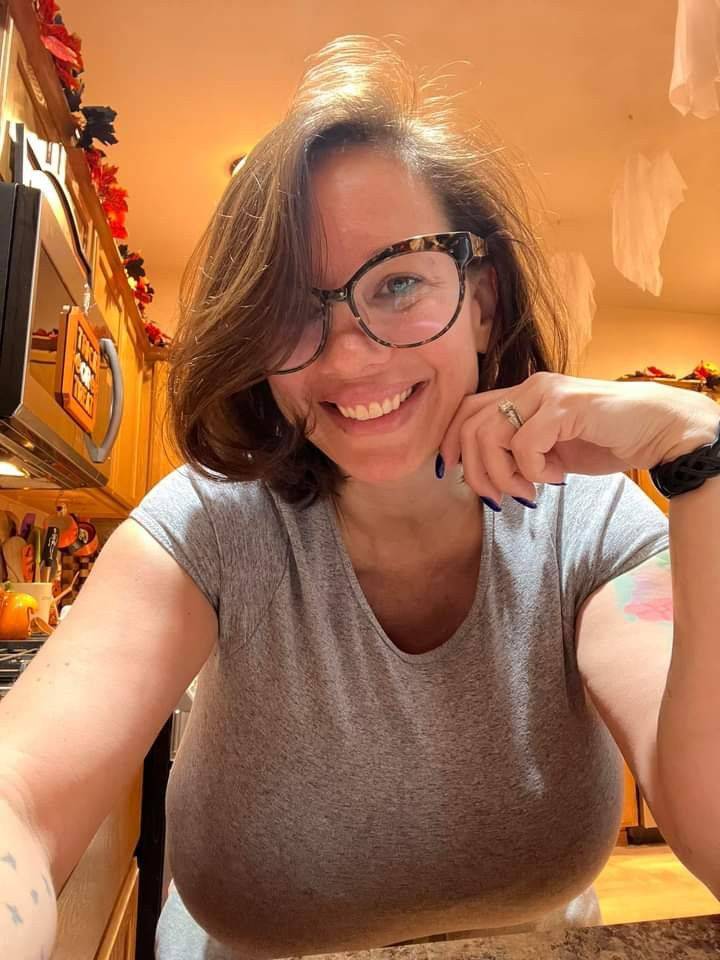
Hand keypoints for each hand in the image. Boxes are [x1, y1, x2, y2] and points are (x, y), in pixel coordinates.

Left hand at [439, 372, 719, 502]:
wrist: (657, 430)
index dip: (449, 441)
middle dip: (475, 471)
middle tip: (498, 498)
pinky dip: (533, 470)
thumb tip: (483, 475)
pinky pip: (524, 445)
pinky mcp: (564, 407)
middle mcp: (530, 388)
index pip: (466, 410)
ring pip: (490, 436)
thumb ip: (519, 452)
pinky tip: (556, 477)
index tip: (451, 473)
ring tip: (530, 491)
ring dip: (504, 475)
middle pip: (470, 426)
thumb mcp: (552, 449)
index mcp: (523, 395)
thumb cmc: (606, 441)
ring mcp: (546, 394)